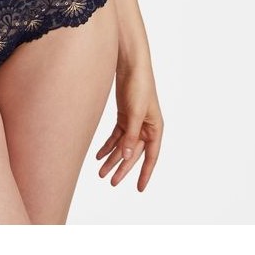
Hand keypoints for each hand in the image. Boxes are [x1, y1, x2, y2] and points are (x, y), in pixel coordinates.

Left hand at [95, 64, 162, 190]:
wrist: (130, 65)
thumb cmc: (139, 86)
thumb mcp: (134, 113)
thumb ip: (130, 136)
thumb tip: (126, 157)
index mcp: (155, 128)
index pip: (151, 156)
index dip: (145, 173)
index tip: (140, 189)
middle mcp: (146, 127)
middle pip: (133, 153)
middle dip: (122, 168)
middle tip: (111, 182)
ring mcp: (134, 122)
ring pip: (123, 146)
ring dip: (112, 158)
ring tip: (100, 172)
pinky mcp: (124, 115)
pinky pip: (116, 136)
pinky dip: (108, 146)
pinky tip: (99, 155)